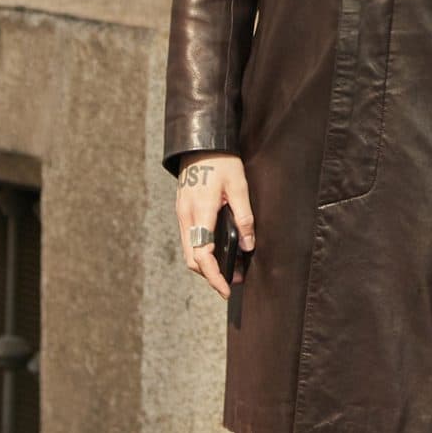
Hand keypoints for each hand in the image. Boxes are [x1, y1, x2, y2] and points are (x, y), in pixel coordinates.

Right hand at [175, 152, 255, 300]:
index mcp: (200, 212)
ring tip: (229, 268)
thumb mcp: (239, 187)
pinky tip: (218, 249)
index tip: (226, 289)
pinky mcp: (183, 209)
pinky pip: (190, 238)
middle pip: (192, 259)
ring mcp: (182, 213)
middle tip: (232, 281)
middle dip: (210, 275)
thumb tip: (249, 246)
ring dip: (206, 264)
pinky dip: (202, 250)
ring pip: (189, 250)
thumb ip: (244, 217)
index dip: (214, 277)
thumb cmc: (222, 162)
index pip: (202, 256)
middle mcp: (186, 216)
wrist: (201, 143)